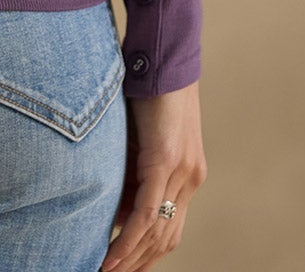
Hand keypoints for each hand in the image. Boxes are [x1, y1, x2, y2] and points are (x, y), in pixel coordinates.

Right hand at [100, 81, 205, 270]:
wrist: (162, 53)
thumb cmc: (147, 88)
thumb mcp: (139, 137)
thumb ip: (134, 170)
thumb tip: (117, 207)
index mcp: (188, 173)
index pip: (170, 227)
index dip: (148, 253)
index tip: (125, 268)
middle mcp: (190, 178)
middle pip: (166, 238)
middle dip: (138, 264)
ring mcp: (182, 171)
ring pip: (157, 232)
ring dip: (131, 259)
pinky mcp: (165, 161)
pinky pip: (147, 212)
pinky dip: (129, 239)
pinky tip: (113, 255)